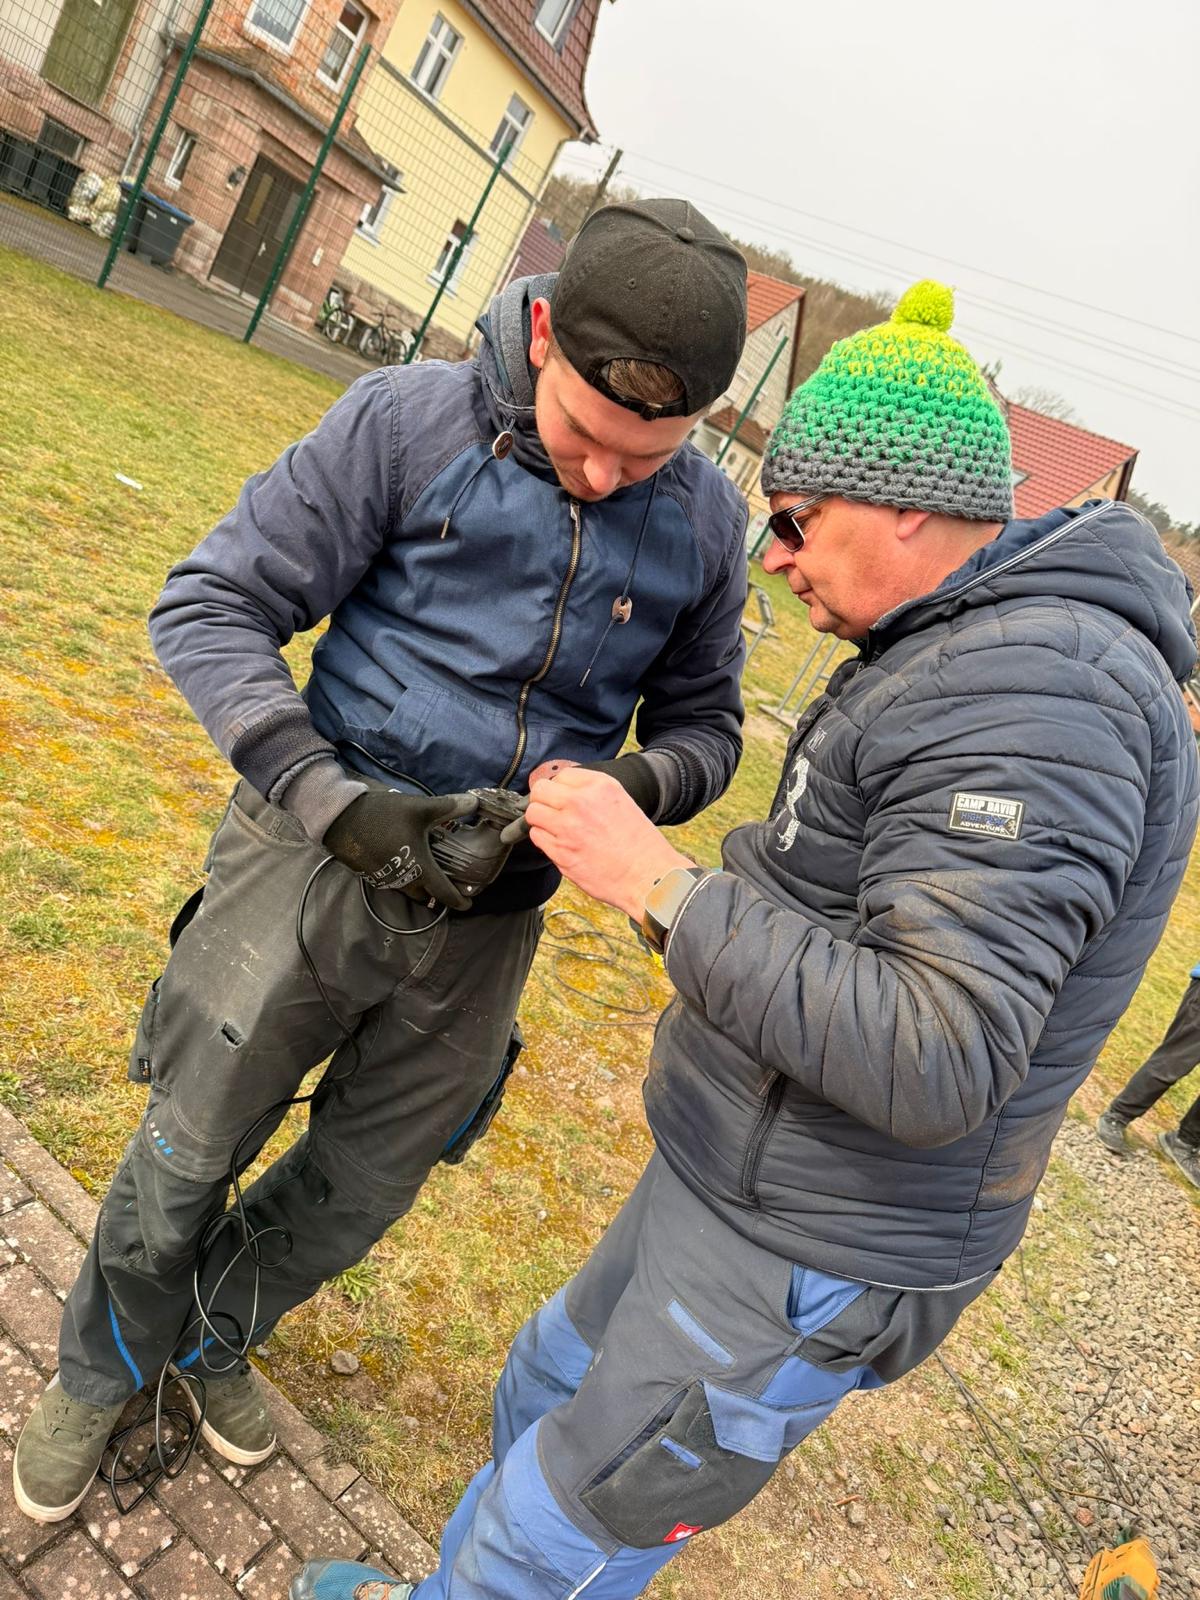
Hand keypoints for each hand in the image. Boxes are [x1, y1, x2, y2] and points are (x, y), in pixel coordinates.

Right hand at [323, 786, 478, 910]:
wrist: (340, 818)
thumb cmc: (383, 816)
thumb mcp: (420, 808)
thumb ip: (449, 806)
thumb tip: (475, 802)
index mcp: (419, 868)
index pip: (444, 894)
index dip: (459, 901)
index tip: (468, 903)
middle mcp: (403, 881)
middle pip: (425, 895)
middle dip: (438, 893)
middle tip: (448, 880)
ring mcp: (385, 880)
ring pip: (407, 889)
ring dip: (419, 884)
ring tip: (427, 867)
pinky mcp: (371, 875)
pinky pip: (393, 882)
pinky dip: (403, 876)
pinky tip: (404, 859)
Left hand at [505, 754, 660, 846]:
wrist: (648, 876)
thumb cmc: (640, 844)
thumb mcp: (621, 801)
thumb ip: (592, 793)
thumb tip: (566, 792)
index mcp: (599, 786)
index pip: (561, 776)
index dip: (560, 789)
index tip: (562, 798)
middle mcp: (580, 802)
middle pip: (540, 791)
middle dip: (544, 801)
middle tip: (553, 813)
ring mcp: (567, 827)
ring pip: (533, 813)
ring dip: (541, 821)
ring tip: (556, 830)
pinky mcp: (560, 852)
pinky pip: (537, 837)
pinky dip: (544, 840)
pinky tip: (560, 845)